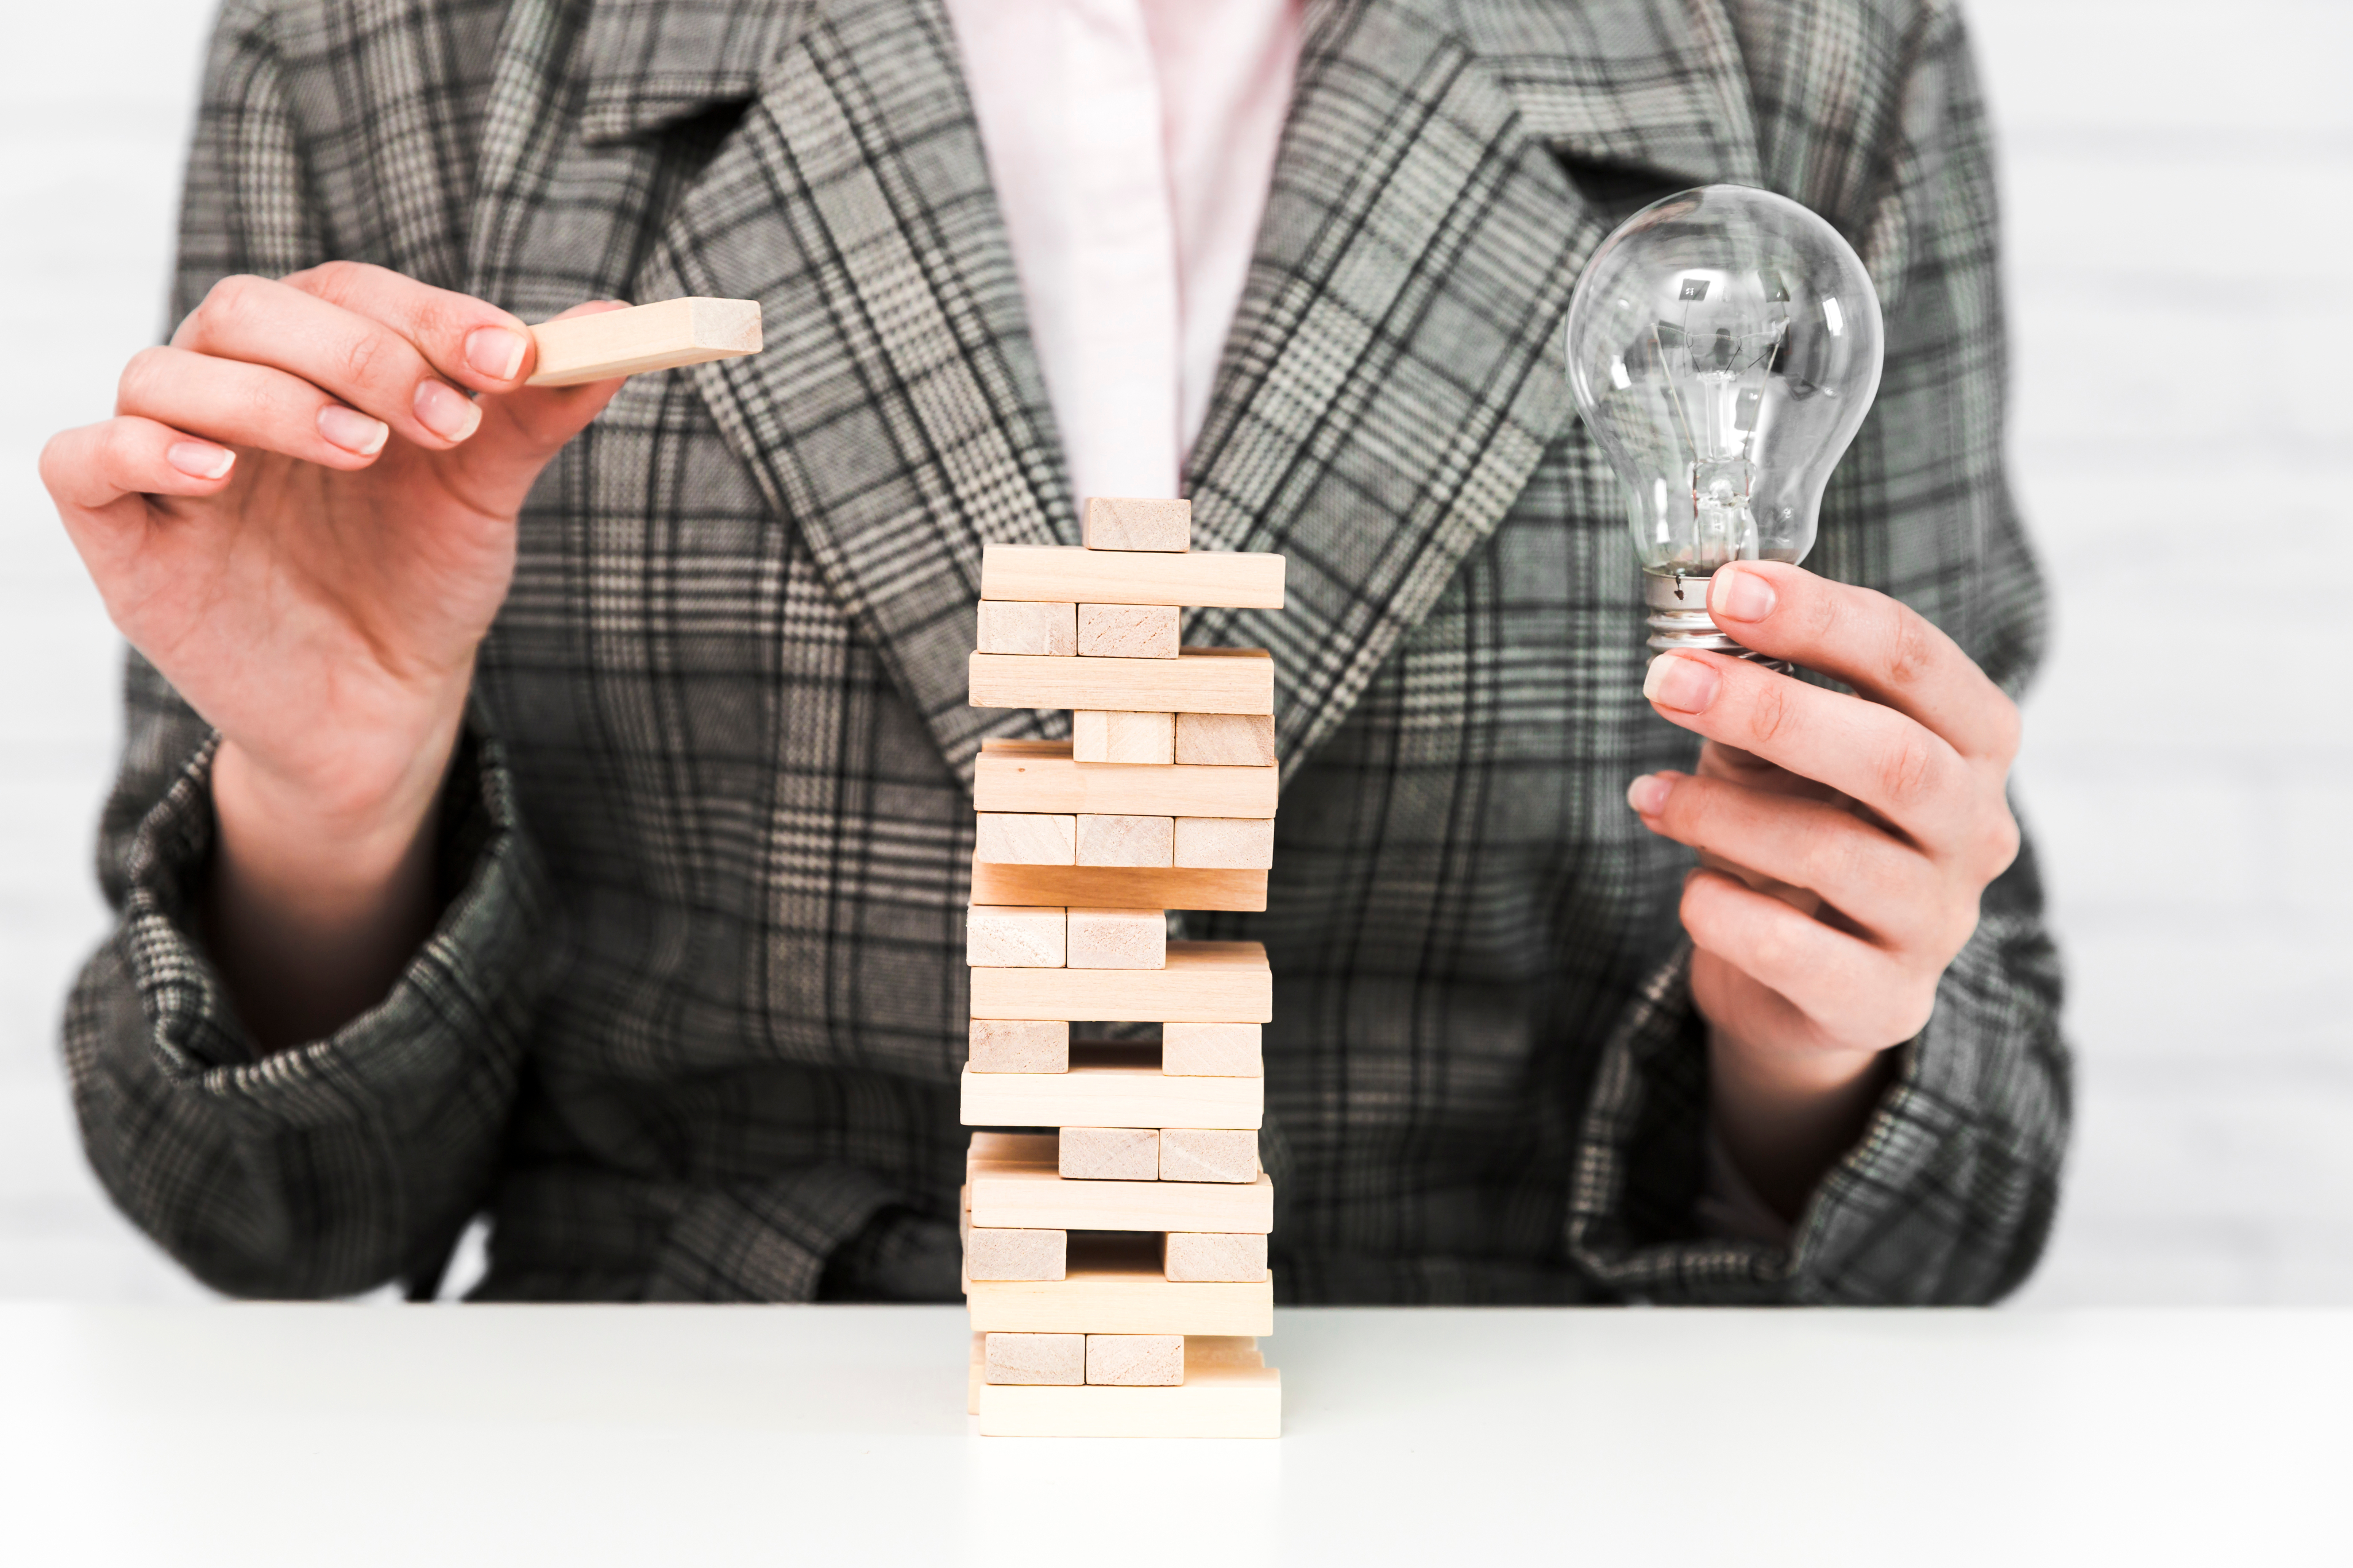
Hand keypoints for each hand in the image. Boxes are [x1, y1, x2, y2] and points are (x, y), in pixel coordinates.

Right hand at [39, 264, 626, 1043]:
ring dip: (268, 398)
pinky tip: (218, 473)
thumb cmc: (423, 583)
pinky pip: (83, 458)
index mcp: (317, 361)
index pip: (351, 291)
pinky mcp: (120, 532)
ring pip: (166, 371)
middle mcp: (234, 388)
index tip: (512, 358)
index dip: (429, 314)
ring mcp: (168, 456)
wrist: (381, 708)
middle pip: (252, 310)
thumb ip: (534, 413)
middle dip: (357, 352)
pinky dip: (142, 447)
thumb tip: (613, 330)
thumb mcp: (485, 497)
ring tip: (360, 451)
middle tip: (447, 422)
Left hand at [1625, 561, 2021, 1211]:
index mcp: (1969, 740)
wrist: (1807, 980)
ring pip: (1840, 854)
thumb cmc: (1802, 826)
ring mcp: (1938, 922)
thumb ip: (1763, 687)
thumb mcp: (1789, 748)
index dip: (1821, 616)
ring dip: (1724, 814)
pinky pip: (1805, 957)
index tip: (1725, 589)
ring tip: (1647, 794)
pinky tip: (1690, 890)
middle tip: (1667, 681)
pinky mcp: (1886, 1002)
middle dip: (1773, 710)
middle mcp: (1974, 828)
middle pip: (1897, 757)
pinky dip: (1729, 915)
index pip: (1913, 659)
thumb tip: (1694, 632)